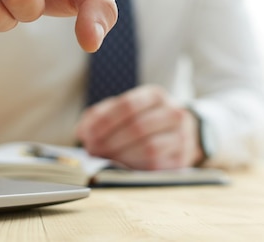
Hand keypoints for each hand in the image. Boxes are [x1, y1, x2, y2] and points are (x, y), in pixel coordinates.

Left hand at [76, 85, 203, 168]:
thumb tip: (81, 131)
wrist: (182, 132)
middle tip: (91, 150)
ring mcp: (181, 137)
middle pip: (137, 127)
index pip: (128, 105)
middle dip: (109, 141)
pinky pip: (155, 166)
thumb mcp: (127, 109)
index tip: (86, 134)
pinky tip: (119, 166)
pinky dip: (133, 167)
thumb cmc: (145, 119)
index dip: (104, 121)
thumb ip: (102, 115)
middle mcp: (173, 113)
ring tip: (103, 159)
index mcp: (156, 95)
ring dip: (120, 156)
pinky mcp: (182, 160)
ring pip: (148, 148)